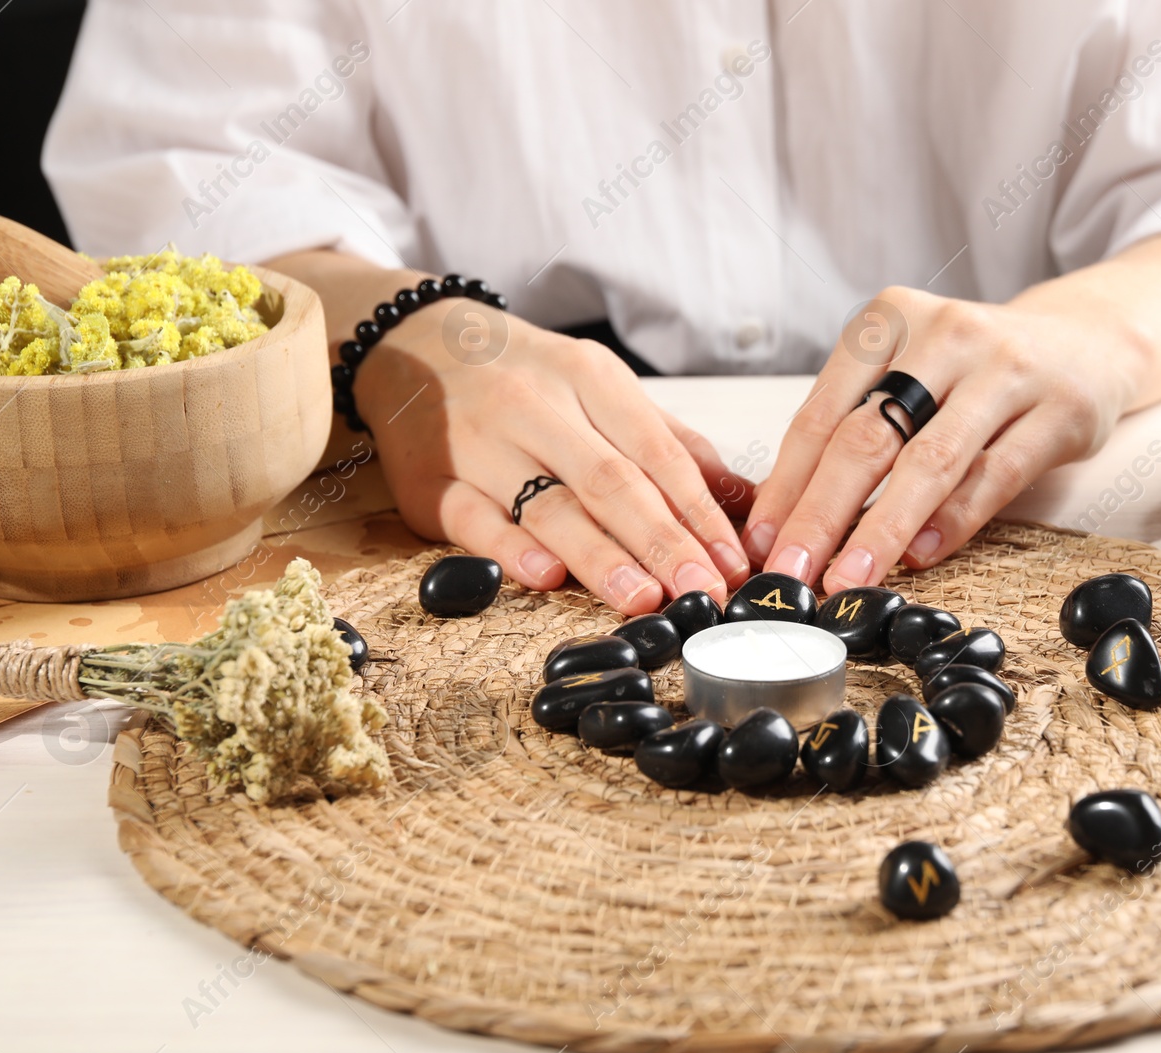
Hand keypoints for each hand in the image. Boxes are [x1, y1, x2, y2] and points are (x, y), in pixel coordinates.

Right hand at [354, 298, 753, 614]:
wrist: (416, 345)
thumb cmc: (528, 377)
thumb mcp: (601, 387)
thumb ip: (671, 445)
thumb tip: (745, 499)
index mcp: (588, 378)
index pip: (656, 452)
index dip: (698, 511)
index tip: (732, 562)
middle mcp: (535, 408)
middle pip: (609, 482)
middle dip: (662, 541)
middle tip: (703, 590)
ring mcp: (480, 446)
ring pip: (548, 506)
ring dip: (600, 558)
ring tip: (644, 599)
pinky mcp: (432, 483)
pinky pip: (473, 520)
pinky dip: (510, 550)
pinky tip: (547, 578)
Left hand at [743, 285, 1146, 592]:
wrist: (1088, 340)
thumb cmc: (975, 370)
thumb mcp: (909, 374)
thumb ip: (857, 429)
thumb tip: (788, 520)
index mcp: (890, 319)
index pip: (821, 415)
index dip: (786, 486)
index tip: (761, 544)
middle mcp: (945, 334)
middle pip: (866, 439)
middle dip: (820, 516)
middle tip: (791, 573)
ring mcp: (1007, 368)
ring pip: (930, 461)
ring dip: (883, 529)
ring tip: (850, 579)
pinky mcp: (1061, 408)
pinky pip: (996, 475)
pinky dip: (954, 520)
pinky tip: (921, 555)